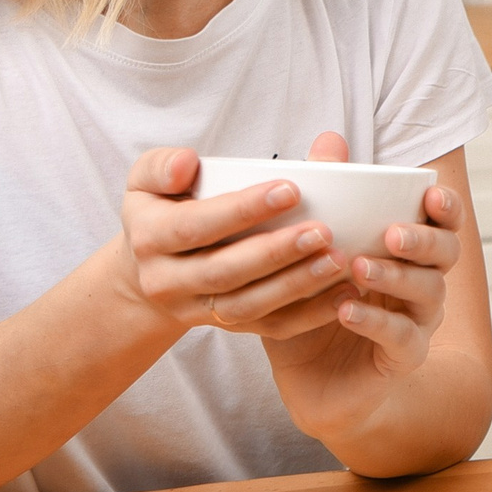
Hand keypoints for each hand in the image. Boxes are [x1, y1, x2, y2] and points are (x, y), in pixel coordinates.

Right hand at [116, 145, 351, 340]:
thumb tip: (188, 164)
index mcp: (150, 238)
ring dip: (296, 286)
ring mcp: (197, 310)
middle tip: (324, 231)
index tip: (291, 190)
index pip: (196, 226)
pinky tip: (343, 294)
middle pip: (224, 272)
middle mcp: (167, 281)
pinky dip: (309, 315)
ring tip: (337, 261)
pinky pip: (270, 327)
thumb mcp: (148, 179)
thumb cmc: (162, 210)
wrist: (147, 270)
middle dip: (276, 253)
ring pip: (248, 306)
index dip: (242, 210)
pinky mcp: (226, 327)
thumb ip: (163, 165)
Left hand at [263, 131, 468, 442]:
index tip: (430, 195)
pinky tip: (347, 309)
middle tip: (391, 232)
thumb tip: (328, 140)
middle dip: (423, 241)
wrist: (312, 382)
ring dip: (396, 277)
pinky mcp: (400, 359)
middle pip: (447, 256)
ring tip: (359, 267)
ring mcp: (416, 323)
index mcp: (409, 254)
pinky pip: (399, 338)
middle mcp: (422, 285)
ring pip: (428, 294)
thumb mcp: (307, 252)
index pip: (443, 224)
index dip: (445, 209)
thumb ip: (324, 199)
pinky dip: (375, 321)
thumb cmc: (315, 309)